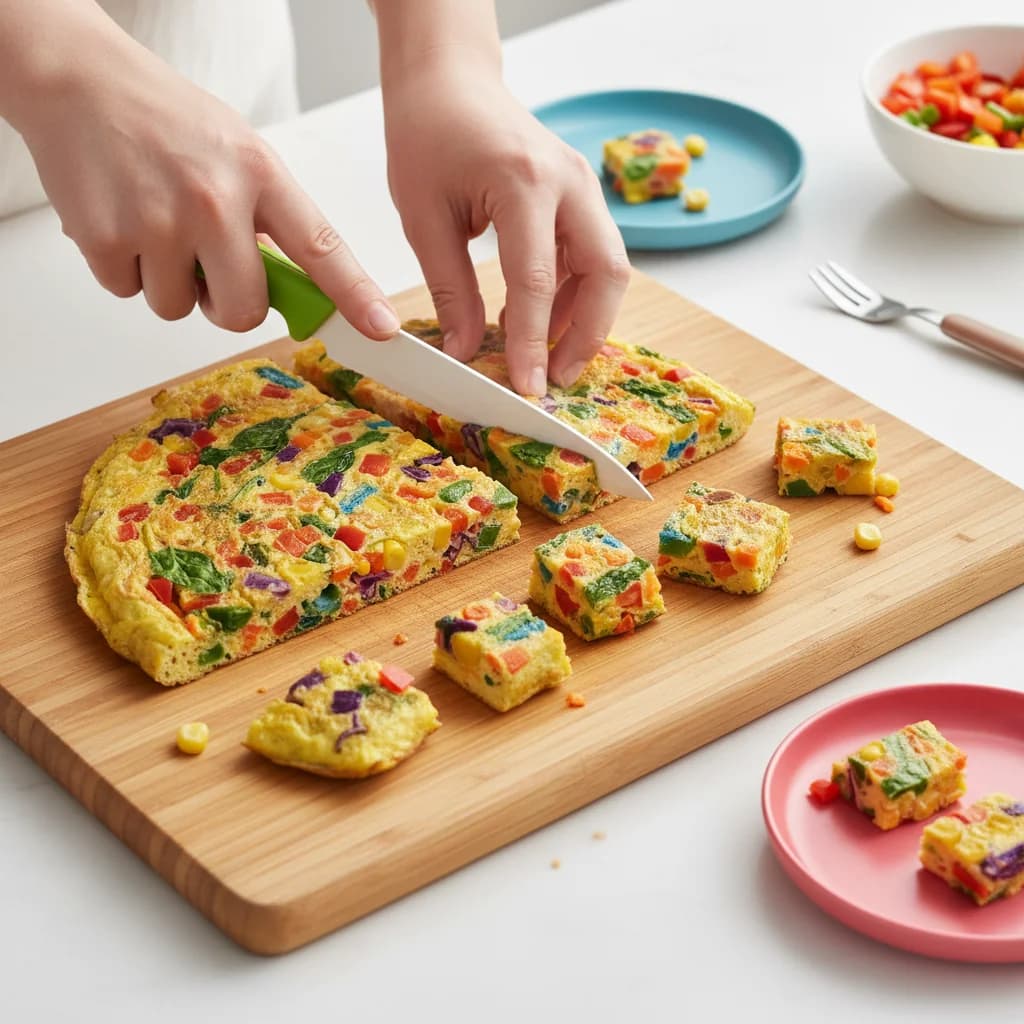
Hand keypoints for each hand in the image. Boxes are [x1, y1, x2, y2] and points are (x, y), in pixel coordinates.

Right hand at [13, 24, 398, 337]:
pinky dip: (125, 268)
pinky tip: (122, 218)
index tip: (379, 329)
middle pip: (244, 311)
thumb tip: (296, 290)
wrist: (78, 80)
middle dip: (228, 306)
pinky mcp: (107, 239)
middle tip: (209, 268)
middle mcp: (215, 199)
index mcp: (259, 174)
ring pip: (179, 308)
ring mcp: (160, 221)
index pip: (321, 247)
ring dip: (169, 282)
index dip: (354, 295)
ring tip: (155, 222)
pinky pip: (130, 293)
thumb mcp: (239, 153)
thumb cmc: (166, 121)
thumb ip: (270, 219)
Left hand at [383, 65, 629, 393]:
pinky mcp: (581, 194)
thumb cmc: (428, 135)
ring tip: (540, 353)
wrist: (449, 80)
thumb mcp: (424, 218)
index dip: (533, 342)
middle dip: (587, 334)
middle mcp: (569, 180)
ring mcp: (583, 184)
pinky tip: (534, 316)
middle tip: (553, 377)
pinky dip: (572, 292)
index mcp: (523, 181)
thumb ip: (451, 288)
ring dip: (582, 317)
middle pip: (606, 272)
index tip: (526, 388)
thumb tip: (466, 351)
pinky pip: (591, 253)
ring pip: (608, 266)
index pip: (537, 280)